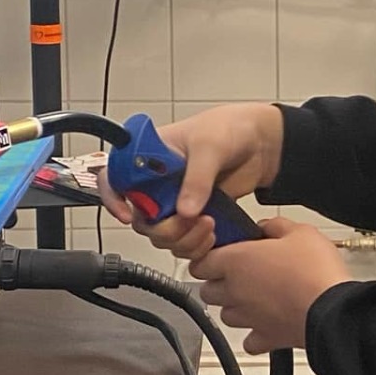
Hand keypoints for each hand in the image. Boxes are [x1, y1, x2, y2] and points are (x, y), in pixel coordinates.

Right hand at [99, 103, 284, 260]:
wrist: (261, 143)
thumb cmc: (230, 128)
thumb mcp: (210, 147)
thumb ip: (197, 178)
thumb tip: (184, 211)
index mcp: (148, 156)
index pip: (114, 179)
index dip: (114, 199)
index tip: (129, 215)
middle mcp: (156, 182)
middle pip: (141, 219)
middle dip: (164, 228)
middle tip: (189, 221)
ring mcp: (175, 201)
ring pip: (162, 236)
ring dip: (183, 240)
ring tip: (208, 226)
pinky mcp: (194, 216)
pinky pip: (184, 241)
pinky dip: (195, 245)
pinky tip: (212, 234)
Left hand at [193, 217, 349, 353]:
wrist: (333, 311)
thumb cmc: (315, 271)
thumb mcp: (301, 232)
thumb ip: (276, 226)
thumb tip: (267, 226)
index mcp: (236, 261)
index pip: (199, 263)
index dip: (207, 258)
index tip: (220, 254)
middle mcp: (235, 291)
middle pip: (208, 291)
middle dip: (218, 283)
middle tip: (239, 274)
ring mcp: (248, 318)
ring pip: (226, 315)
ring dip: (235, 307)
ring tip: (255, 298)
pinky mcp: (266, 338)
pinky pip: (250, 340)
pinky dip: (255, 334)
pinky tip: (267, 324)